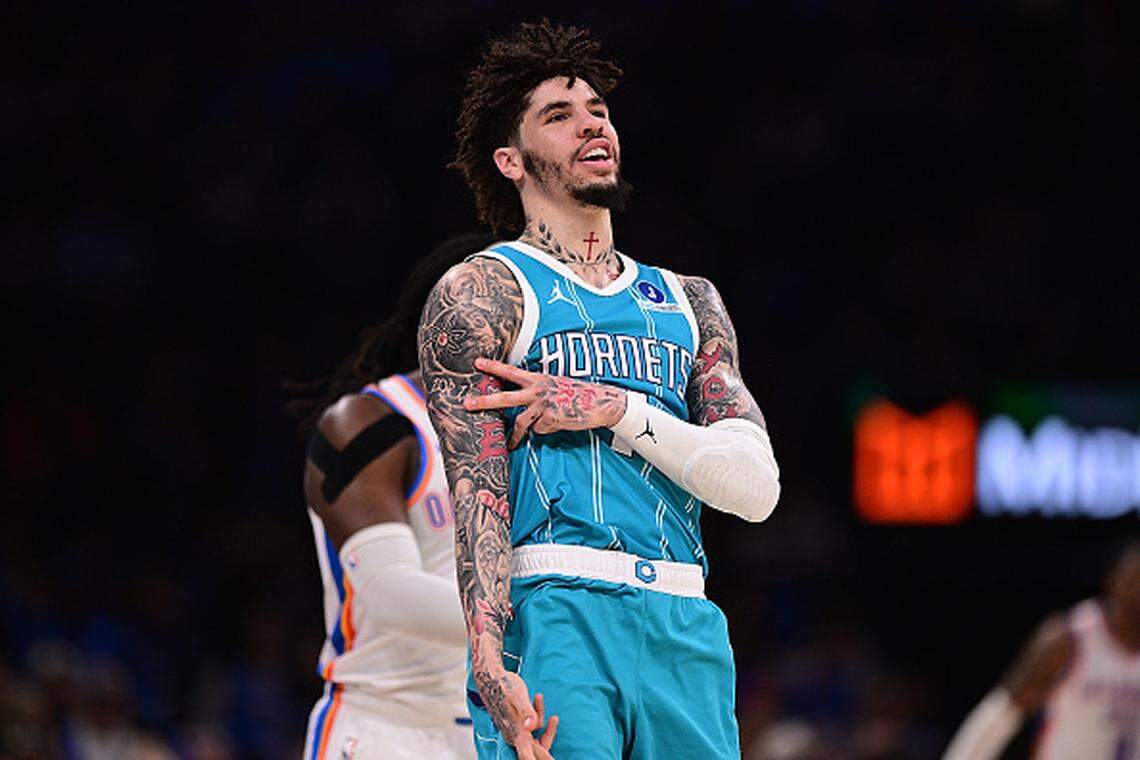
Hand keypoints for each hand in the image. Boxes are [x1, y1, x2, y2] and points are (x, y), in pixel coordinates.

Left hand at [464, 358, 626, 448]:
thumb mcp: (555, 386)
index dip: (493, 366)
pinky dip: (544, 431)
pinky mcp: (550, 420)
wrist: (600, 402)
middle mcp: (538, 391)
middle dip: (484, 401)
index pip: (511, 372)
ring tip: (509, 445)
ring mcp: (543, 406)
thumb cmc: (578, 394)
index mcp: (538, 379)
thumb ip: (538, 392)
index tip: (476, 362)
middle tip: (466, 404)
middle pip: (505, 398)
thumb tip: (523, 406)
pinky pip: (539, 430)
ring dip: (514, 436)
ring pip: (519, 422)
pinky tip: (557, 425)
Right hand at [475, 669, 558, 758]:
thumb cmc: (505, 686)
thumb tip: (531, 727)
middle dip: (548, 736)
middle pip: (537, 748)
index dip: (538, 759)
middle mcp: (514, 736)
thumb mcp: (518, 697)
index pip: (527, 756)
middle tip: (554, 720)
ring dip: (541, 718)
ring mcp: (515, 731)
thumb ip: (526, 713)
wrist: (491, 678)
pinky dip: (537, 714)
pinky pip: (532, 726)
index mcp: (515, 733)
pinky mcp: (516, 724)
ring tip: (538, 697)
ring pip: (535, 734)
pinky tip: (538, 699)